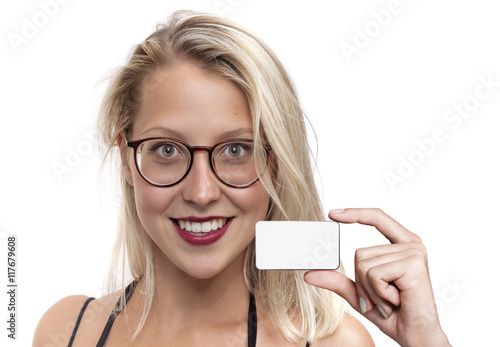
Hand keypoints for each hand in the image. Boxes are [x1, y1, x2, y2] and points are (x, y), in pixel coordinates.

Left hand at [304, 208, 450, 346]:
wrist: (416, 336)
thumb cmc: (392, 314)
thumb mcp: (359, 294)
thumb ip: (337, 281)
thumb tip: (309, 274)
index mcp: (401, 244)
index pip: (377, 218)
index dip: (356, 213)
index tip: (332, 214)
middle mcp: (410, 244)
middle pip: (360, 253)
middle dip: (363, 283)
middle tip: (382, 299)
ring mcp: (413, 252)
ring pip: (364, 265)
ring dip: (371, 291)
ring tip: (390, 301)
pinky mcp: (413, 263)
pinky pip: (374, 274)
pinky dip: (378, 292)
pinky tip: (396, 300)